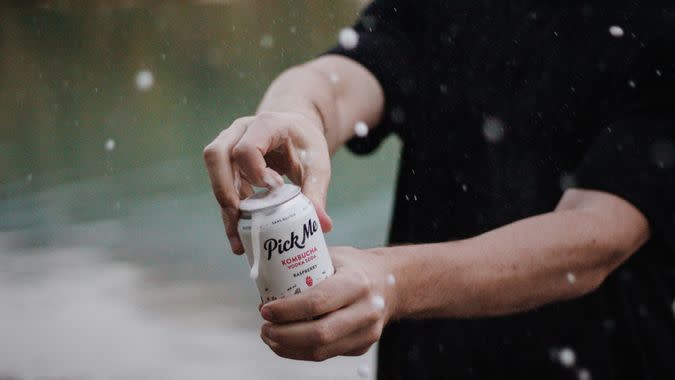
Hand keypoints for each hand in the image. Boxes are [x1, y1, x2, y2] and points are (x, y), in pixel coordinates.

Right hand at [203, 110, 332, 253]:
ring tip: (238, 237)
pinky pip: (221, 185)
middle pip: (217, 155)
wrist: (296, 133)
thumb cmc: (305, 145)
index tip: (276, 189)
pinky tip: (239, 234)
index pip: (246, 148)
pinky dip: (228, 210)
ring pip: (214, 171)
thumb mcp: (317, 164)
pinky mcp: (227, 163)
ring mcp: (229, 144)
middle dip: (225, 190)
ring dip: (224, 205)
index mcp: (266, 124)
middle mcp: (240, 130)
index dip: (256, 172)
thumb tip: (323, 225)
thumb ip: (317, 192)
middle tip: (239, 219)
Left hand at [258, 246, 396, 360]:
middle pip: (320, 334)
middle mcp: (366, 309)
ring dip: (289, 348)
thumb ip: (304, 267)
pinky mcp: (362, 346)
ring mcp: (367, 331)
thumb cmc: (356, 267)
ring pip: (321, 351)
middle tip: (265, 328)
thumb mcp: (333, 256)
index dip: (287, 310)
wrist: (391, 283)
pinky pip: (327, 355)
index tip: (266, 309)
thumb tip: (267, 284)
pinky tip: (287, 341)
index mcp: (356, 282)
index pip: (317, 302)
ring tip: (270, 336)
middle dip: (284, 335)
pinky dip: (301, 351)